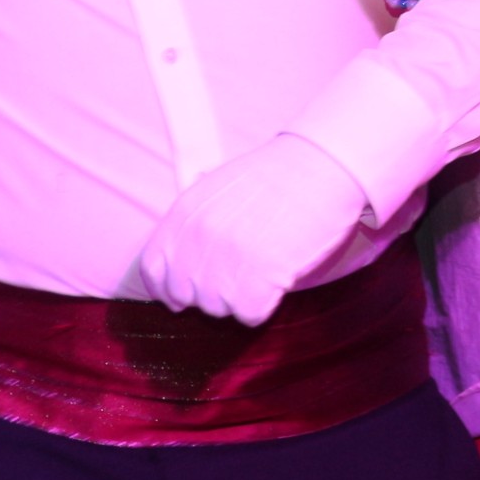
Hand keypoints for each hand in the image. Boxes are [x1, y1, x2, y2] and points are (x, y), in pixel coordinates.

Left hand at [137, 135, 368, 326]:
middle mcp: (199, 237)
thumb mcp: (220, 187)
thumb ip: (196, 224)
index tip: (187, 294)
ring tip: (267, 268)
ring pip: (219, 308)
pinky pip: (249, 314)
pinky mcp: (259, 277)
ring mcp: (227, 258)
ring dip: (242, 298)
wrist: (325, 165)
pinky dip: (266, 304)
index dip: (170, 288)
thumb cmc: (282, 175)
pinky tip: (279, 278)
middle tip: (245, 274)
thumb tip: (187, 263)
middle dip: (214, 292)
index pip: (154, 269)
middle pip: (188, 295)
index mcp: (185, 214)